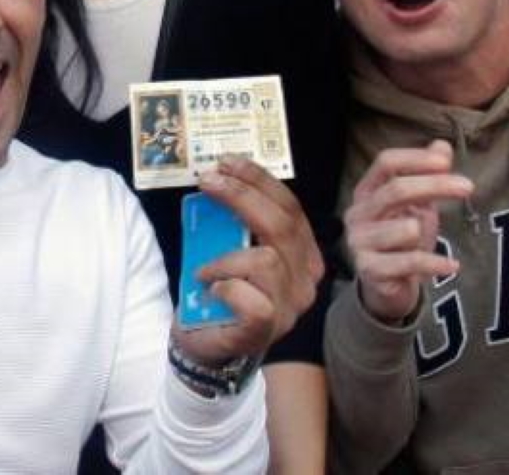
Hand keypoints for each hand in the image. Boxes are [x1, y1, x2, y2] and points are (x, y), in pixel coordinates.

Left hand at [171, 157, 324, 365]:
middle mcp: (305, 279)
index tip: (227, 162)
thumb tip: (220, 176)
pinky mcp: (267, 328)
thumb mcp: (236, 248)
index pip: (291, 208)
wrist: (210, 346)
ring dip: (225, 257)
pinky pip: (250, 298)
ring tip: (203, 267)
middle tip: (208, 181)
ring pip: (266, 260)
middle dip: (242, 196)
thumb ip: (241, 222)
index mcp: (303, 254)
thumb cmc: (223, 292)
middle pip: (281, 226)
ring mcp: (289, 307)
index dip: (260, 181)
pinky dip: (224, 286)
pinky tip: (211, 290)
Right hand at [344, 140, 470, 324]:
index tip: (446, 162)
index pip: (386, 163)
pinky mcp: (369, 270)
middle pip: (395, 190)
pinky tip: (453, 265)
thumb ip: (428, 175)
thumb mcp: (418, 204)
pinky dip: (436, 264)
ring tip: (428, 240)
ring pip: (403, 229)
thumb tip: (442, 145)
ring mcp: (359, 242)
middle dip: (435, 186)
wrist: (386, 285)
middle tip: (468, 186)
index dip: (416, 159)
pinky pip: (409, 262)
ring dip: (424, 233)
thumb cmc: (402, 239)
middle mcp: (357, 213)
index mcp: (367, 190)